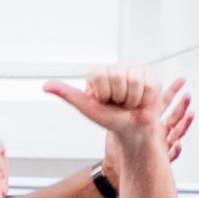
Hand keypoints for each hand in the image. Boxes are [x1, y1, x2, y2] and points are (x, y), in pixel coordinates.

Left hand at [45, 69, 168, 148]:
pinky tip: (142, 101)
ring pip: (135, 83)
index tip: (105, 101)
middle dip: (119, 98)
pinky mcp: (151, 77)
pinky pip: (149, 87)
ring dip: (133, 100)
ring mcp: (135, 70)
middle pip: (118, 77)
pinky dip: (146, 100)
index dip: (104, 94)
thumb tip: (46, 86)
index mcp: (99, 72)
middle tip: (120, 103)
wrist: (132, 129)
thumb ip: (68, 94)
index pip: (100, 76)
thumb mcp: (87, 108)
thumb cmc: (110, 118)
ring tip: (131, 103)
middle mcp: (116, 68)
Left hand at [102, 84, 195, 189]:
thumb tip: (117, 88)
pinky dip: (176, 149)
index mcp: (149, 121)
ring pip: (177, 132)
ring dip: (184, 124)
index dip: (172, 92)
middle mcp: (157, 131)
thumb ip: (120, 109)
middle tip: (187, 95)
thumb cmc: (116, 148)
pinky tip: (177, 145)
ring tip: (189, 115)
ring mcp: (160, 143)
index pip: (163, 104)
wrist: (115, 168)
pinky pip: (172, 153)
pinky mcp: (159, 157)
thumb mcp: (117, 122)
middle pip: (174, 116)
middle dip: (182, 106)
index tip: (180, 81)